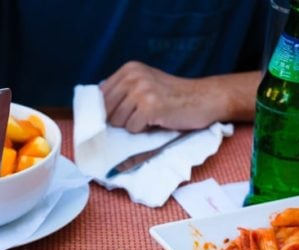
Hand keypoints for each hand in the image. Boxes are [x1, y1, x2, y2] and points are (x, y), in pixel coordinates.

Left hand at [100, 61, 225, 132]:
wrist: (204, 98)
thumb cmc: (173, 96)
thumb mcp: (145, 84)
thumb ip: (122, 91)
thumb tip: (94, 109)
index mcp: (129, 69)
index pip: (101, 96)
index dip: (108, 111)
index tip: (122, 114)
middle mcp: (133, 76)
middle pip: (107, 110)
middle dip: (121, 119)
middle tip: (141, 116)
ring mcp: (142, 90)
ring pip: (118, 122)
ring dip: (133, 125)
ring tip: (151, 117)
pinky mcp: (150, 106)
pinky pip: (132, 129)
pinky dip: (143, 130)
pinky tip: (157, 120)